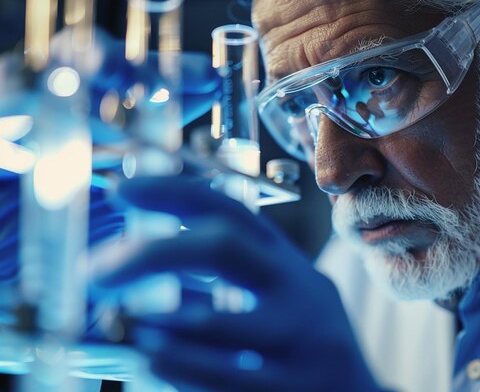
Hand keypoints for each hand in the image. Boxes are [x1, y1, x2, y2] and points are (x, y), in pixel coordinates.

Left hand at [89, 176, 381, 391]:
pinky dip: (175, 365)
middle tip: (96, 269)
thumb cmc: (302, 339)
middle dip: (152, 251)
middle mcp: (299, 290)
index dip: (174, 191)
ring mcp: (300, 341)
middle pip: (224, 247)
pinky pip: (224, 378)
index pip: (232, 209)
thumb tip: (141, 257)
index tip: (121, 188)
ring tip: (115, 319)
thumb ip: (228, 275)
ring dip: (154, 319)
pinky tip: (146, 358)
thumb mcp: (278, 292)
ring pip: (218, 321)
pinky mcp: (292, 389)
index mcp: (288, 260)